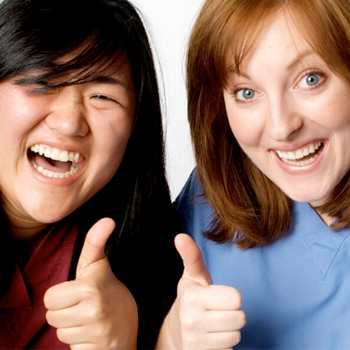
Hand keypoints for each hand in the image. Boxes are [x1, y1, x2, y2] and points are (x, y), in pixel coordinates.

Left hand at [44, 218, 137, 349]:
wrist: (130, 320)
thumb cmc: (108, 288)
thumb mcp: (98, 264)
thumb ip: (96, 241)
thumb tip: (108, 219)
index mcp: (89, 288)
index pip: (50, 298)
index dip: (61, 295)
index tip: (77, 292)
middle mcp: (93, 311)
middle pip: (51, 316)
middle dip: (64, 311)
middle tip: (82, 305)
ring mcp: (97, 332)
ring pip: (60, 333)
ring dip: (71, 327)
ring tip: (87, 318)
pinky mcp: (98, 349)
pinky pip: (72, 348)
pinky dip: (79, 341)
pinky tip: (91, 332)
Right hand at [156, 234, 244, 349]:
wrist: (175, 332)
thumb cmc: (190, 299)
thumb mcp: (192, 276)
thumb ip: (192, 256)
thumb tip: (180, 236)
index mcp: (192, 298)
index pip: (236, 299)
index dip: (230, 297)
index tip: (217, 297)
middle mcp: (192, 322)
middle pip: (240, 318)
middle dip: (231, 313)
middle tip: (216, 311)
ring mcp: (195, 343)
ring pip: (236, 336)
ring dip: (228, 330)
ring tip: (213, 324)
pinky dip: (224, 345)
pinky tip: (211, 338)